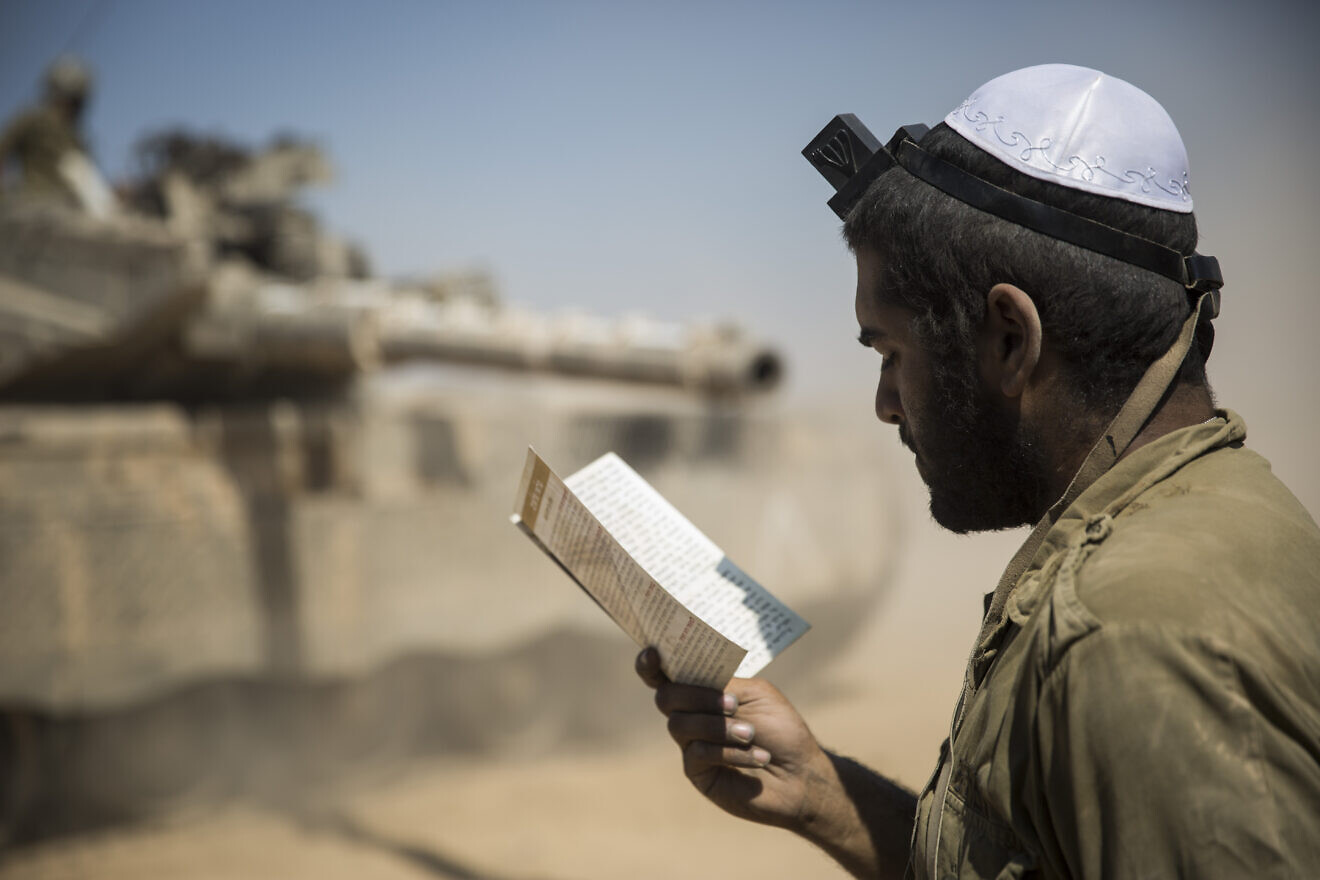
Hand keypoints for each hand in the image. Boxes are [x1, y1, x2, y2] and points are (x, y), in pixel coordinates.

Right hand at [635, 647, 834, 831]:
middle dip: (696, 696)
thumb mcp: (757, 694)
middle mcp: (691, 715)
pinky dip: (730, 751)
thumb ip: (723, 683)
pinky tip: (758, 757)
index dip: (650, 664)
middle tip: (732, 704)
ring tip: (750, 733)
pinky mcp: (697, 771)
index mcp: (703, 691)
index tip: (653, 652)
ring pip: (680, 725)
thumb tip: (691, 678)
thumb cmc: (782, 731)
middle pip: (666, 696)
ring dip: (718, 726)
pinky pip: (699, 753)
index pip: (665, 675)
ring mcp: (690, 744)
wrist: (801, 775)